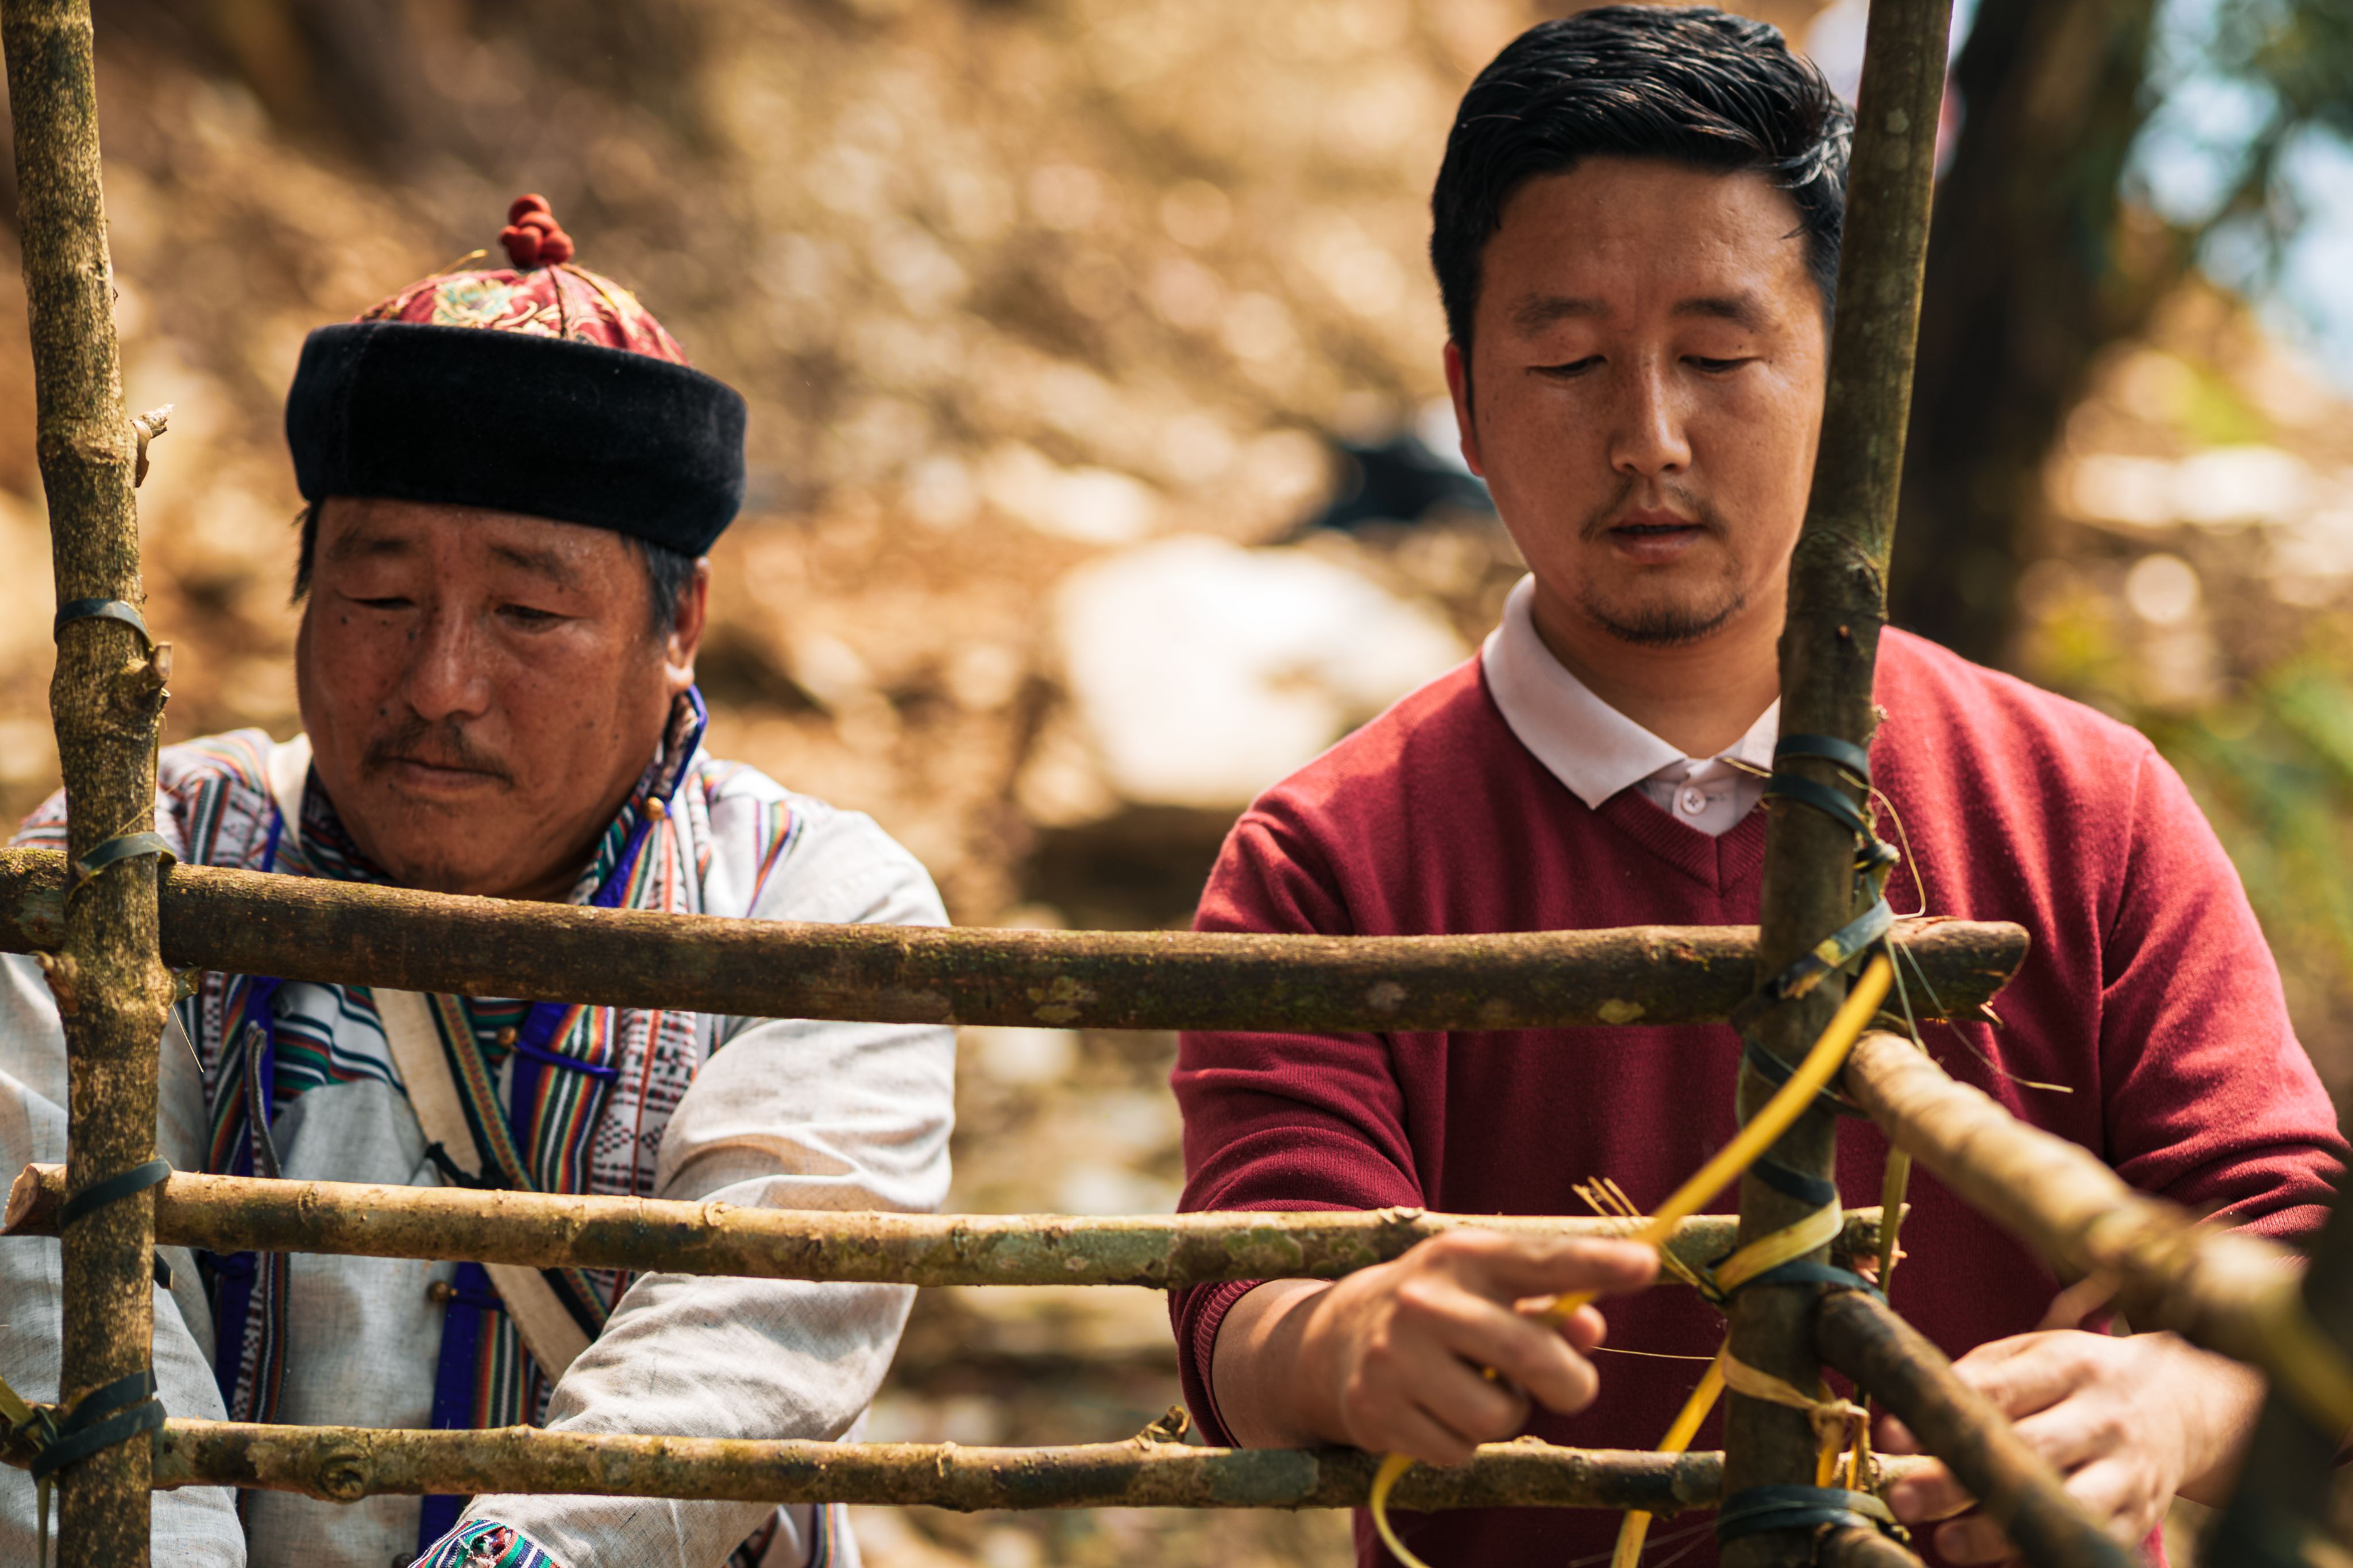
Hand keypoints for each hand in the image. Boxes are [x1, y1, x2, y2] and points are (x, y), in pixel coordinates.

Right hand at [1284, 1230, 1657, 1464]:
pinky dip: (1463, 1443)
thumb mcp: (1489, 1290)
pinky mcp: (1375, 1408)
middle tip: (1571, 1389)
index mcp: (1462, 1256)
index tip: (1648, 1264)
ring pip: (1497, 1417)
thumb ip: (1550, 1307)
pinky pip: (1459, 1451)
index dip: (1597, 1263)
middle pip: (1530, 1354)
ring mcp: (1394, 1356)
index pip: (1540, 1259)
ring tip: (1480, 1392)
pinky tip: (1439, 1412)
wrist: (1334, 1337)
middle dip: (1569, 1384)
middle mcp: (1425, 1300)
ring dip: (1507, 1416)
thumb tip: (1590, 1330)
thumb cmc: (1442, 1310)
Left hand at [1878, 1326, 2263, 1562]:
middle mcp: (2103, 1419)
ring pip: (2066, 1507)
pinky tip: (2003, 1563)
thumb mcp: (2034, 1356)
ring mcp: (2126, 1472)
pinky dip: (2045, 1555)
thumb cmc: (2078, 1378)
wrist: (2178, 1404)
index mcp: (2069, 1367)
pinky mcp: (2138, 1516)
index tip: (1892, 1437)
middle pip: (2030, 1453)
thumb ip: (1977, 1378)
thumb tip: (1912, 1409)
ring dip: (2003, 1530)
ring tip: (1947, 1542)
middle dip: (1962, 1478)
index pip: (1999, 1391)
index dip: (1946, 1414)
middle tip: (1903, 1496)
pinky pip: (2093, 1542)